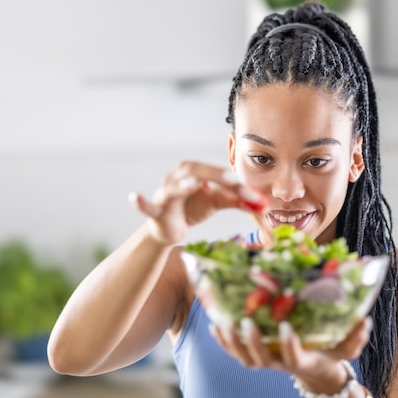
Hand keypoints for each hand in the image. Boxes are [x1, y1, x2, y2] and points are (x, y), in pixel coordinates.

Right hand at [129, 161, 265, 244]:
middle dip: (214, 174)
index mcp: (195, 172)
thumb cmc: (192, 208)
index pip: (215, 171)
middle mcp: (178, 178)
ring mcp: (165, 193)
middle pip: (194, 169)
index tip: (251, 193)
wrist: (170, 228)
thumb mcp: (217, 203)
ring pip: (172, 185)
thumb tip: (262, 202)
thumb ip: (237, 200)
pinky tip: (135, 197)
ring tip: (193, 184)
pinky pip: (147, 205)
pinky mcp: (156, 211)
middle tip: (232, 181)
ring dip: (182, 185)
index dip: (233, 181)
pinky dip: (141, 202)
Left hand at [210, 316, 372, 382]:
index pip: (293, 358)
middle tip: (246, 322)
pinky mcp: (254, 356)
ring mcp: (264, 361)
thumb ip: (356, 337)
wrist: (314, 368)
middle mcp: (279, 363)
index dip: (289, 345)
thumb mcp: (346, 348)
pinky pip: (234, 351)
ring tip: (223, 321)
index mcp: (301, 360)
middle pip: (260, 359)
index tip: (286, 327)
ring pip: (243, 357)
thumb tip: (365, 320)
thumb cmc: (330, 353)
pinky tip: (215, 323)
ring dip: (231, 341)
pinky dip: (223, 340)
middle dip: (252, 342)